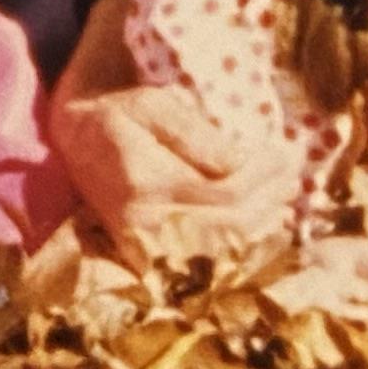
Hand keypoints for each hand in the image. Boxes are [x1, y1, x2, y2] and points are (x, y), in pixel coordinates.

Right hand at [47, 0, 297, 256]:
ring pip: (222, 250)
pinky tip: (261, 224)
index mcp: (147, 183)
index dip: (263, 176)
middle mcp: (145, 223)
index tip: (285, 154)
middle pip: (230, 225)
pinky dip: (239, 246)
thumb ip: (194, 134)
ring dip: (262, 225)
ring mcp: (144, 246)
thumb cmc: (119, 116)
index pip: (224, 190)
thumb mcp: (154, 105)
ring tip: (285, 197)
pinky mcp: (146, 257)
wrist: (74, 141)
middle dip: (269, 200)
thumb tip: (238, 162)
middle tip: (293, 176)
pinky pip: (203, 262)